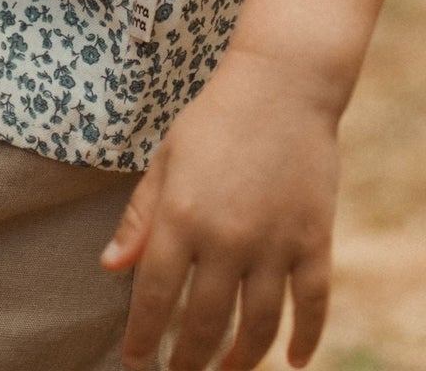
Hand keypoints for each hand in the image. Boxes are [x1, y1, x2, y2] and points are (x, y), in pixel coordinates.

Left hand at [100, 47, 339, 370]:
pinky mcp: (314, 240)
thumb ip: (141, 217)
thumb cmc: (216, 119)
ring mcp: (275, 243)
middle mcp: (227, 238)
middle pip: (204, 322)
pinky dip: (306, 338)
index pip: (154, 296)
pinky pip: (313, 305)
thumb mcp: (167, 158)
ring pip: (257, 326)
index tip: (135, 363)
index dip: (142, 337)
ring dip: (240, 361)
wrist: (283, 83)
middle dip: (187, 360)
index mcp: (182, 216)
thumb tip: (111, 268)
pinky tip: (293, 360)